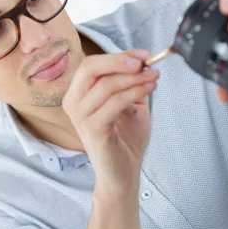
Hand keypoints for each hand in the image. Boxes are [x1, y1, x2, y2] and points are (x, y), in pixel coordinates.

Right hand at [62, 49, 158, 195]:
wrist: (124, 173)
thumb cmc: (125, 140)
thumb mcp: (131, 102)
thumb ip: (131, 81)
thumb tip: (142, 59)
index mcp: (78, 95)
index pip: (92, 64)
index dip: (118, 56)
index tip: (144, 55)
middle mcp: (73, 104)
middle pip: (90, 68)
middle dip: (119, 61)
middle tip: (145, 62)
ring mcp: (80, 118)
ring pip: (106, 85)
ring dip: (134, 78)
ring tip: (154, 77)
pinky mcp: (93, 130)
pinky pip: (114, 103)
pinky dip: (134, 91)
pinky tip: (150, 88)